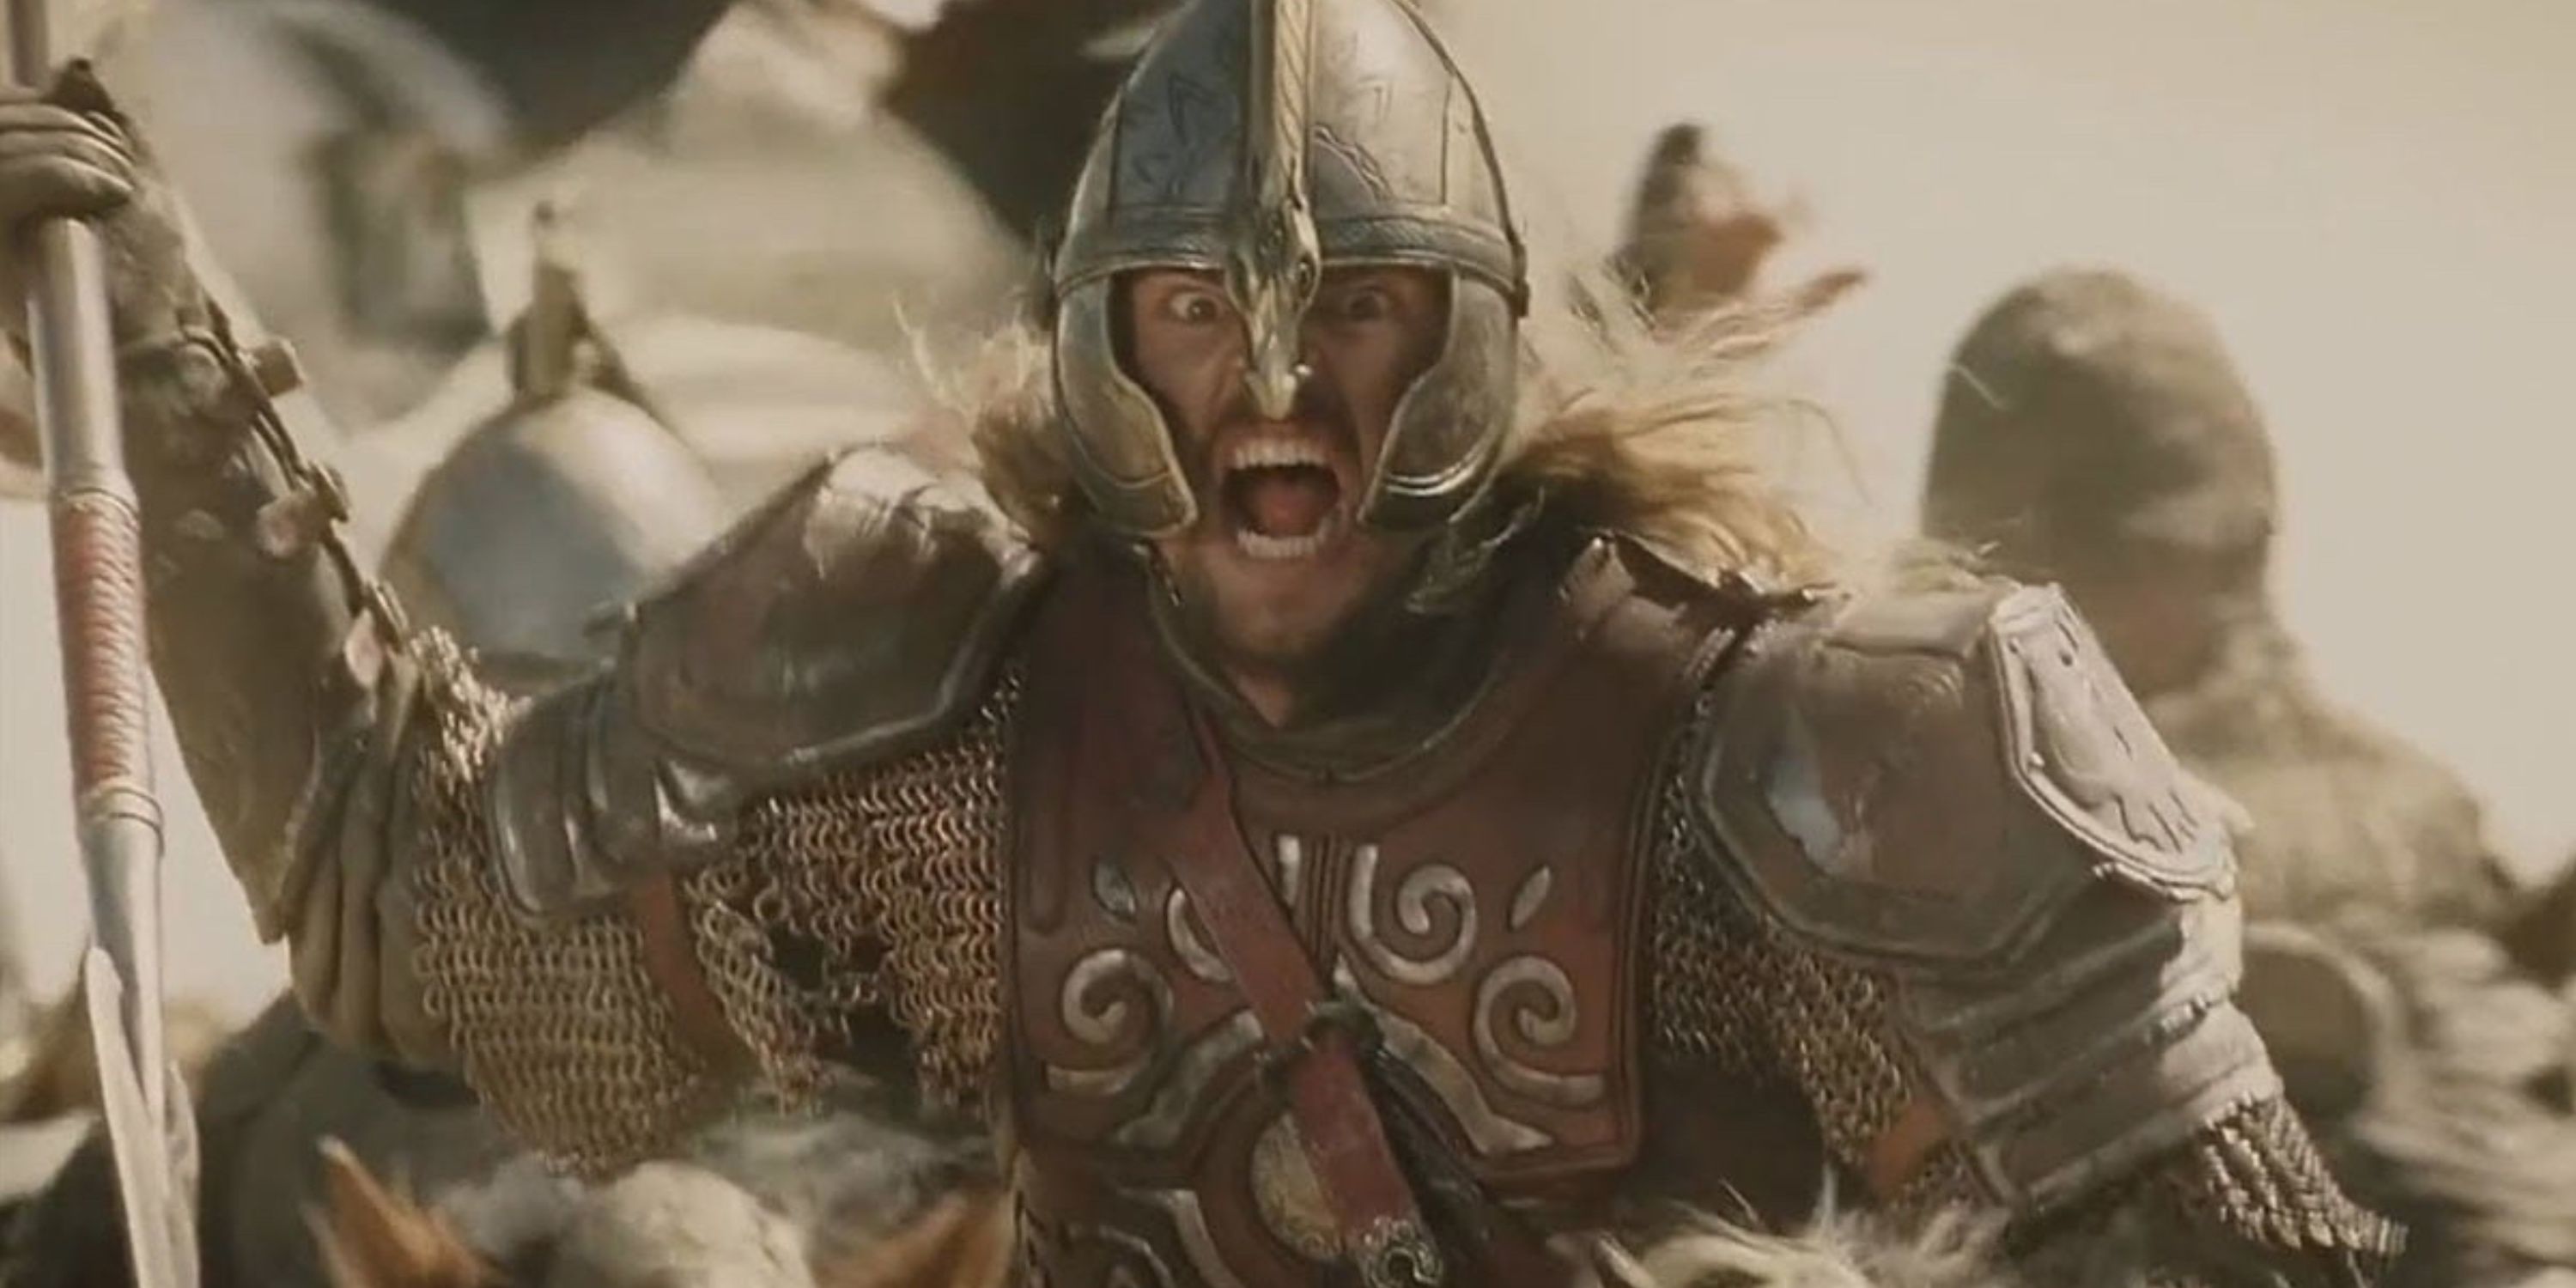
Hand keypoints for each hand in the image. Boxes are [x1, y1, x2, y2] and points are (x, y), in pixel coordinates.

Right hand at [0, 63, 204, 348]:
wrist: (151, 352)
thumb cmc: (143, 278)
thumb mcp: (123, 185)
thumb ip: (93, 130)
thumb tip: (75, 72)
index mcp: (8, 193)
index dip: (34, 107)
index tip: (85, 122)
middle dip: (66, 128)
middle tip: (115, 164)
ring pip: (4, 147)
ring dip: (76, 151)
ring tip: (116, 186)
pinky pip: (10, 181)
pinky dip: (66, 172)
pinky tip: (106, 192)